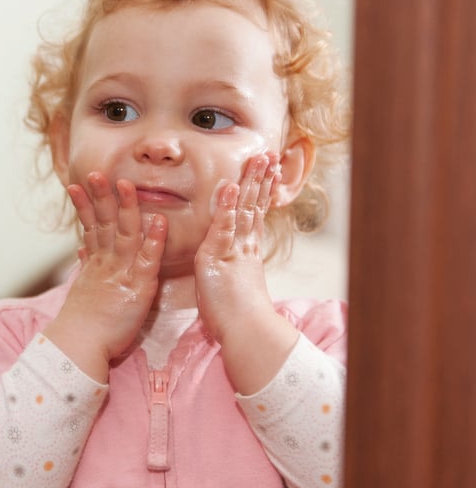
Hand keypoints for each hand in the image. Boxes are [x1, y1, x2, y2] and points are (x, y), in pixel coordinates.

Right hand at [43, 172, 166, 381]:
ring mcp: (122, 273)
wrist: (80, 345)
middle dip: (100, 196)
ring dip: (126, 207)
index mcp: (95, 264)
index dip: (86, 205)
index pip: (91, 227)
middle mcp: (107, 263)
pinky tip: (160, 223)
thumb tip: (82, 252)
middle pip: (104, 223)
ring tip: (125, 184)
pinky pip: (147, 260)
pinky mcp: (138, 287)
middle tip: (97, 173)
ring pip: (123, 234)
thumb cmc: (84, 325)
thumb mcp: (82, 292)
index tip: (80, 184)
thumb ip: (86, 269)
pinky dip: (154, 240)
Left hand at [195, 153, 297, 392]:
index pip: (253, 215)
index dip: (259, 191)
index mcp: (245, 252)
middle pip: (253, 205)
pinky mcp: (218, 257)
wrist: (245, 333)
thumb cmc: (235, 317)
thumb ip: (233, 268)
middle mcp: (243, 247)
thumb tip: (233, 265)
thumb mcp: (232, 285)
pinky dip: (227, 206)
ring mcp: (233, 250)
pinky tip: (232, 186)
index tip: (267, 170)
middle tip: (269, 155)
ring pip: (243, 210)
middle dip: (261, 179)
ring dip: (250, 183)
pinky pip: (224, 227)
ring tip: (258, 159)